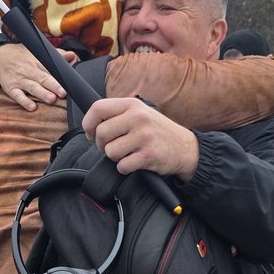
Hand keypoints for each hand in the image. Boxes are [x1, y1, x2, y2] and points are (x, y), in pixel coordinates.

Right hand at [0, 44, 77, 110]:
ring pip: (32, 87)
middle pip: (43, 78)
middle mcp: (29, 70)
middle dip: (53, 85)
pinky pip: (17, 95)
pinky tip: (32, 107)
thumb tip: (72, 56)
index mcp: (37, 61)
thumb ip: (56, 55)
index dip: (59, 75)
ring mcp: (19, 79)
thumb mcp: (37, 51)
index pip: (50, 68)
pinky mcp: (11, 88)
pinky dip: (24, 101)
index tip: (69, 81)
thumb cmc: (23, 56)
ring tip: (51, 99)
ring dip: (41, 93)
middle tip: (63, 93)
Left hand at [82, 96, 199, 181]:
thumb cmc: (158, 131)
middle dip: (101, 144)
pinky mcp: (148, 155)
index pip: (98, 108)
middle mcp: (138, 118)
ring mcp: (144, 136)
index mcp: (133, 105)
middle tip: (112, 146)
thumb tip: (90, 125)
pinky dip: (125, 168)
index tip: (90, 133)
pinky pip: (122, 165)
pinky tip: (134, 162)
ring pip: (110, 151)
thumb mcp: (141, 113)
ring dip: (114, 157)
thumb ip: (118, 114)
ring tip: (127, 153)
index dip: (88, 123)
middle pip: (101, 133)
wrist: (185, 148)